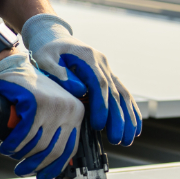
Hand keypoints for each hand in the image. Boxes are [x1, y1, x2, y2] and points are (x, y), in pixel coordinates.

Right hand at [0, 52, 85, 178]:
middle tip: (23, 170)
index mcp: (77, 112)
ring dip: (22, 155)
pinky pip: (24, 133)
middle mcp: (70, 109)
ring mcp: (54, 105)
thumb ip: (58, 129)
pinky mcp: (36, 102)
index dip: (55, 166)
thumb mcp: (51, 109)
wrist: (12, 66)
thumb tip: (56, 162)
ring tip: (12, 156)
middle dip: (36, 165)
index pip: (70, 148)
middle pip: (54, 150)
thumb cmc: (30, 90)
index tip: (43, 177)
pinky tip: (7, 147)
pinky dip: (14, 144)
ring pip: (38, 144)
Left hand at [22, 13, 141, 145]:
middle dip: (118, 118)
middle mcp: (102, 63)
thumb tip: (79, 90)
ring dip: (128, 118)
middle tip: (117, 140)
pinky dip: (130, 111)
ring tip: (128, 140)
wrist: (53, 37)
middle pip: (114, 92)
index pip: (99, 83)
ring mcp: (107, 69)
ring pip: (123, 95)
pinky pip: (123, 94)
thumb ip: (57, 72)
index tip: (98, 125)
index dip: (101, 105)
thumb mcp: (44, 57)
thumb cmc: (46, 51)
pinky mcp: (108, 76)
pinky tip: (134, 128)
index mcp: (87, 57)